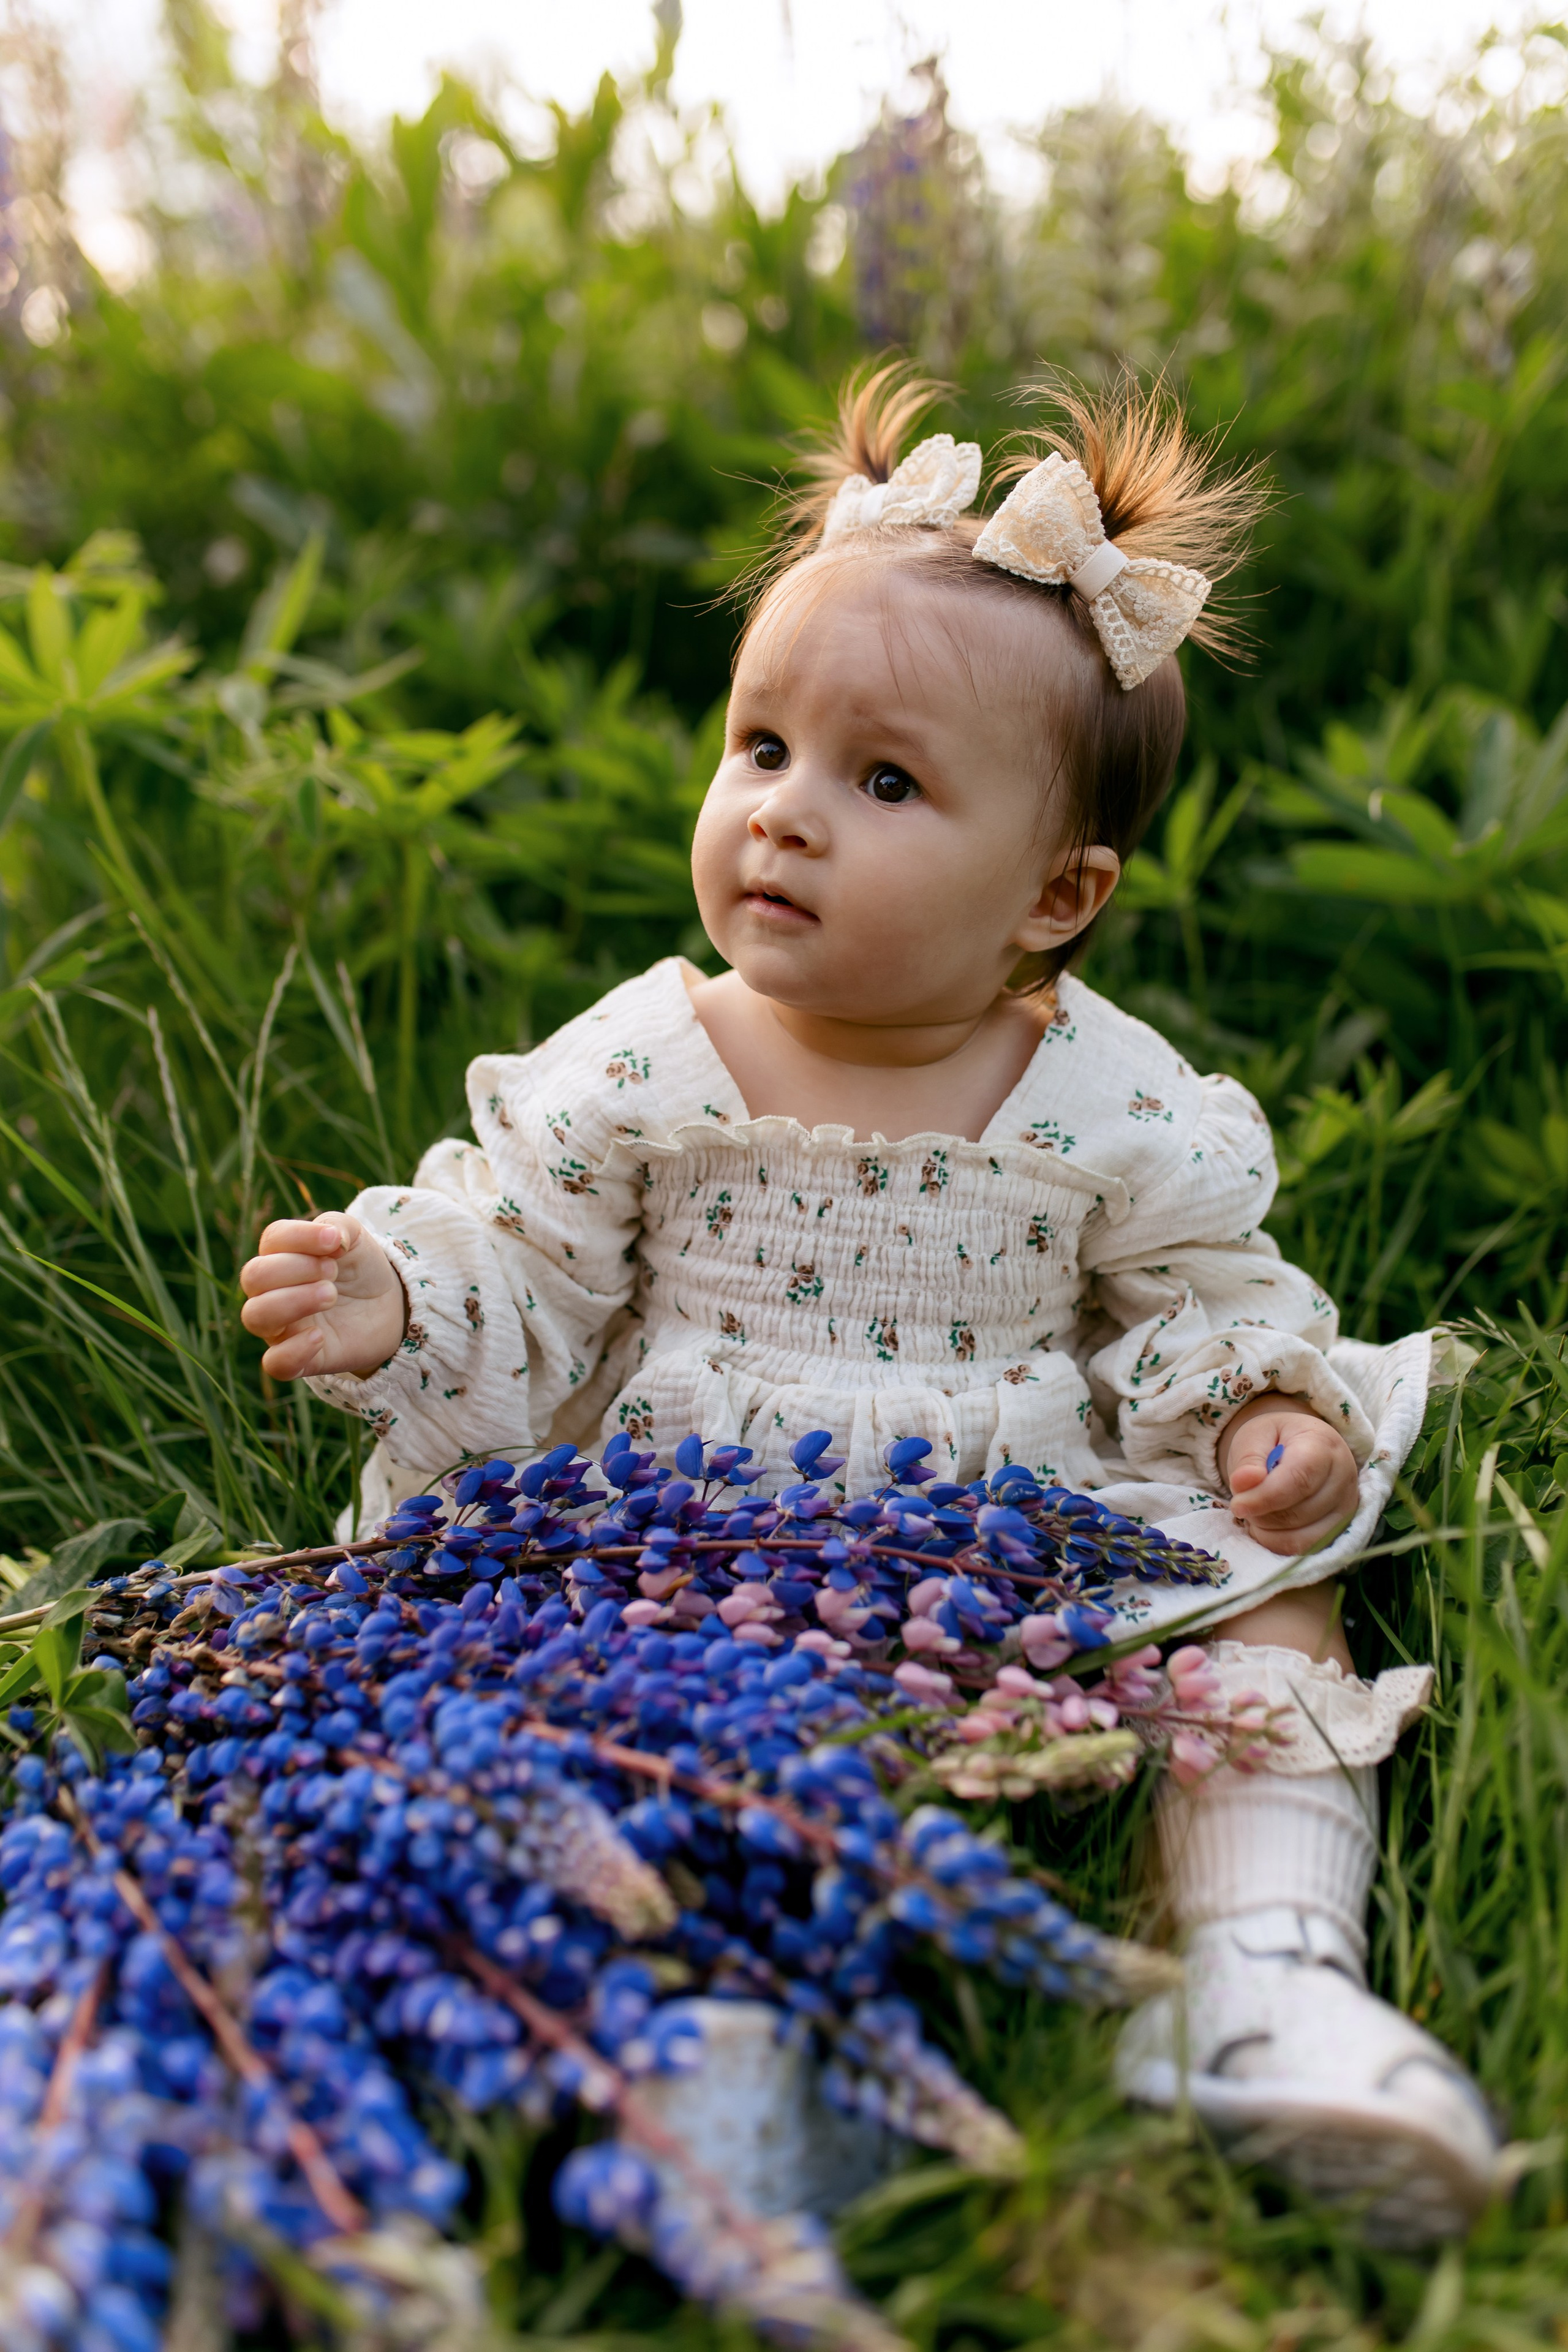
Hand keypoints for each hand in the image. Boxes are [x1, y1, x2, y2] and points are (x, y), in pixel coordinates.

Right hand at [239, 1212, 405, 1380]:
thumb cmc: (361, 1269)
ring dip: (292, 1301)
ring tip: (330, 1295)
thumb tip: (330, 1236)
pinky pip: (275, 1363)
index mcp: (282, 1255)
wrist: (388, 1308)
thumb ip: (338, 1226)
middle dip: (296, 1269)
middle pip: (254, 1276)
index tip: (334, 1242)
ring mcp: (281, 1326)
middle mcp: (271, 1291)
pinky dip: (292, 1351)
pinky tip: (319, 1337)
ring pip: (255, 1316)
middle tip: (332, 1273)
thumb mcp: (356, 1239)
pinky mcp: (298, 1358)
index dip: (300, 1237)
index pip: (272, 1239)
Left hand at [1216, 1392, 1358, 1554]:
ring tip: (1256, 1509)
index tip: (1237, 1504)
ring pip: (1302, 1536)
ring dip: (1268, 1529)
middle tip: (1243, 1500)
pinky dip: (1277, 1543)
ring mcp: (1346, 1507)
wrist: (1299, 1446)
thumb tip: (1243, 1483)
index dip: (1265, 1497)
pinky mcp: (1341, 1529)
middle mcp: (1343, 1477)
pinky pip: (1306, 1549)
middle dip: (1261, 1513)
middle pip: (1298, 1513)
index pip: (1299, 1479)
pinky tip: (1265, 1526)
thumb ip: (1248, 1459)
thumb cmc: (1275, 1439)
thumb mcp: (1255, 1436)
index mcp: (1323, 1445)